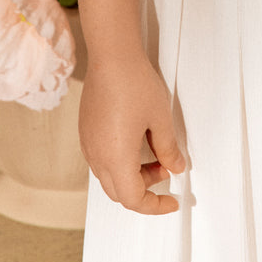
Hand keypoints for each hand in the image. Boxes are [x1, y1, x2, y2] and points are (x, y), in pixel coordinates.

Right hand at [78, 49, 185, 213]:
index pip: (133, 199)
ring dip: (132, 174)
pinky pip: (101, 158)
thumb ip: (168, 149)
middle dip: (145, 189)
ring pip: (109, 176)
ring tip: (155, 152)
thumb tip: (176, 167)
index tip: (173, 200)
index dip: (155, 205)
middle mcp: (97, 156)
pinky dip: (120, 161)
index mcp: (115, 158)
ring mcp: (88, 144)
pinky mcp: (86, 131)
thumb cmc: (135, 84)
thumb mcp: (161, 119)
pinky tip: (137, 140)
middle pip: (118, 192)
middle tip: (166, 171)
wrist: (111, 56)